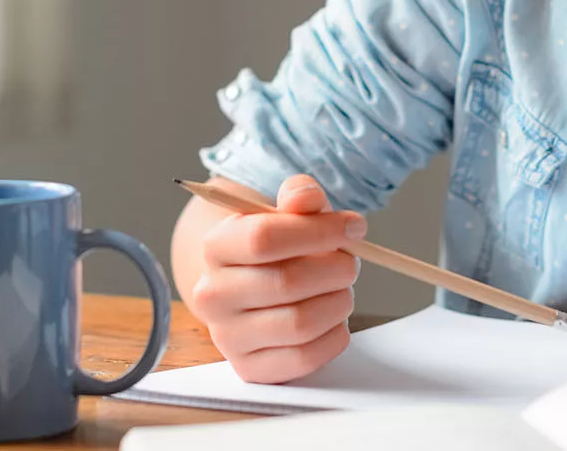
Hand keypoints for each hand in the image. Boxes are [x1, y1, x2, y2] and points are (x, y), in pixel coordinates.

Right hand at [185, 175, 365, 382]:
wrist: (255, 290)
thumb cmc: (280, 248)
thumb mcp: (287, 213)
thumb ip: (299, 197)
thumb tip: (307, 198)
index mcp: (216, 246)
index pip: (263, 237)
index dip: (319, 231)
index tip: (354, 228)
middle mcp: (212, 294)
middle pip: (286, 282)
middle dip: (335, 270)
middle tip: (351, 264)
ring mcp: (227, 336)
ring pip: (300, 323)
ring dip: (338, 304)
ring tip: (342, 291)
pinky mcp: (249, 368)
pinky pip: (304, 358)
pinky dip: (334, 337)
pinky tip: (334, 320)